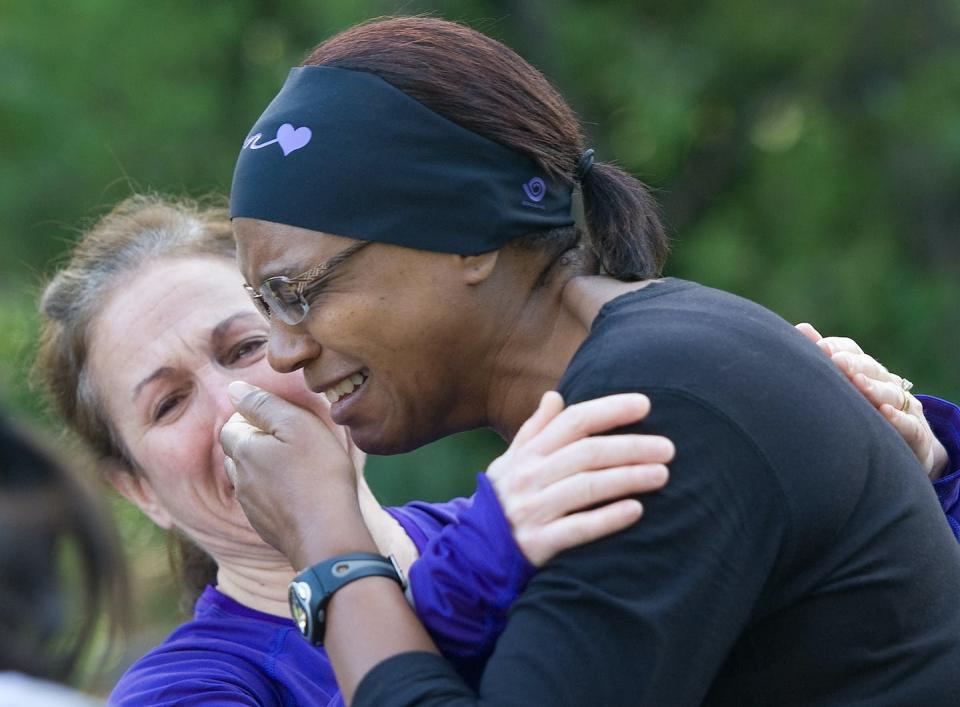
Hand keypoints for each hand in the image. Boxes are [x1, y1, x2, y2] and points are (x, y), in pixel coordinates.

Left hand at [220, 381, 372, 567]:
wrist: (328, 535)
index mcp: (243, 451)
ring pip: (249, 478)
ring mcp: (251, 507)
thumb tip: (234, 388)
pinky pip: (263, 501)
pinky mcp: (265, 527)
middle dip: (257, 442)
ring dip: (265, 469)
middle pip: (238, 452)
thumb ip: (264, 404)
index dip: (253, 418)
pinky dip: (276, 492)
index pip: (232, 426)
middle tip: (293, 440)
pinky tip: (301, 492)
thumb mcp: (298, 425)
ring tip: (297, 465)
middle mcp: (239, 479)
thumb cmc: (318, 474)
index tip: (283, 420)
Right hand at [488, 391, 674, 565]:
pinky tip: (636, 510)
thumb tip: (555, 395)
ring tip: (662, 475)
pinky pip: (578, 528)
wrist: (473, 552)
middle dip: (631, 447)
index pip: (574, 421)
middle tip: (668, 448)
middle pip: (587, 452)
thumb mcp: (510, 461)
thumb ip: (535, 430)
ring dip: (628, 478)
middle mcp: (530, 477)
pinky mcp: (538, 543)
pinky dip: (608, 518)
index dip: (610, 410)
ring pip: (587, 487)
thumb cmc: (502, 500)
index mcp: (528, 453)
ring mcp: (533, 510)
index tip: (645, 405)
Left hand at [795, 323, 947, 478]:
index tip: (821, 347)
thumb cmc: (864, 413)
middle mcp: (886, 384)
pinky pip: (910, 425)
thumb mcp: (845, 387)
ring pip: (891, 393)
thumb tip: (801, 328)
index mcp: (865, 371)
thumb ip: (824, 359)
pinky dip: (899, 418)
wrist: (904, 450)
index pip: (853, 352)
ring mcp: (904, 407)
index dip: (838, 348)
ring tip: (859, 384)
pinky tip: (886, 412)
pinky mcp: (916, 433)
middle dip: (854, 364)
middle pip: (871, 369)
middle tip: (837, 362)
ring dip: (875, 388)